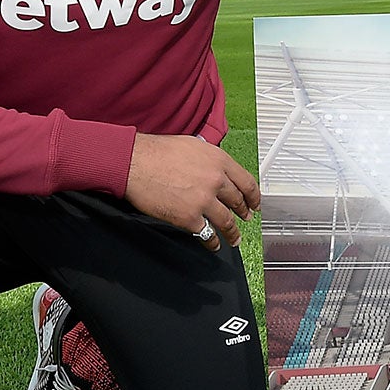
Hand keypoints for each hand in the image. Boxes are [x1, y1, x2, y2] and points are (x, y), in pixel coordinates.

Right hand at [126, 133, 260, 249]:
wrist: (135, 163)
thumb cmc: (157, 152)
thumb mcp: (193, 145)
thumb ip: (210, 159)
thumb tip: (216, 168)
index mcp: (219, 161)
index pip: (246, 182)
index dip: (254, 196)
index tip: (255, 203)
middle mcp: (215, 180)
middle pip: (238, 202)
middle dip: (244, 212)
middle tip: (246, 218)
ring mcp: (203, 200)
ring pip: (227, 221)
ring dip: (232, 232)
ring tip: (234, 239)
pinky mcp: (189, 217)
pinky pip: (207, 234)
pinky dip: (212, 242)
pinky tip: (212, 244)